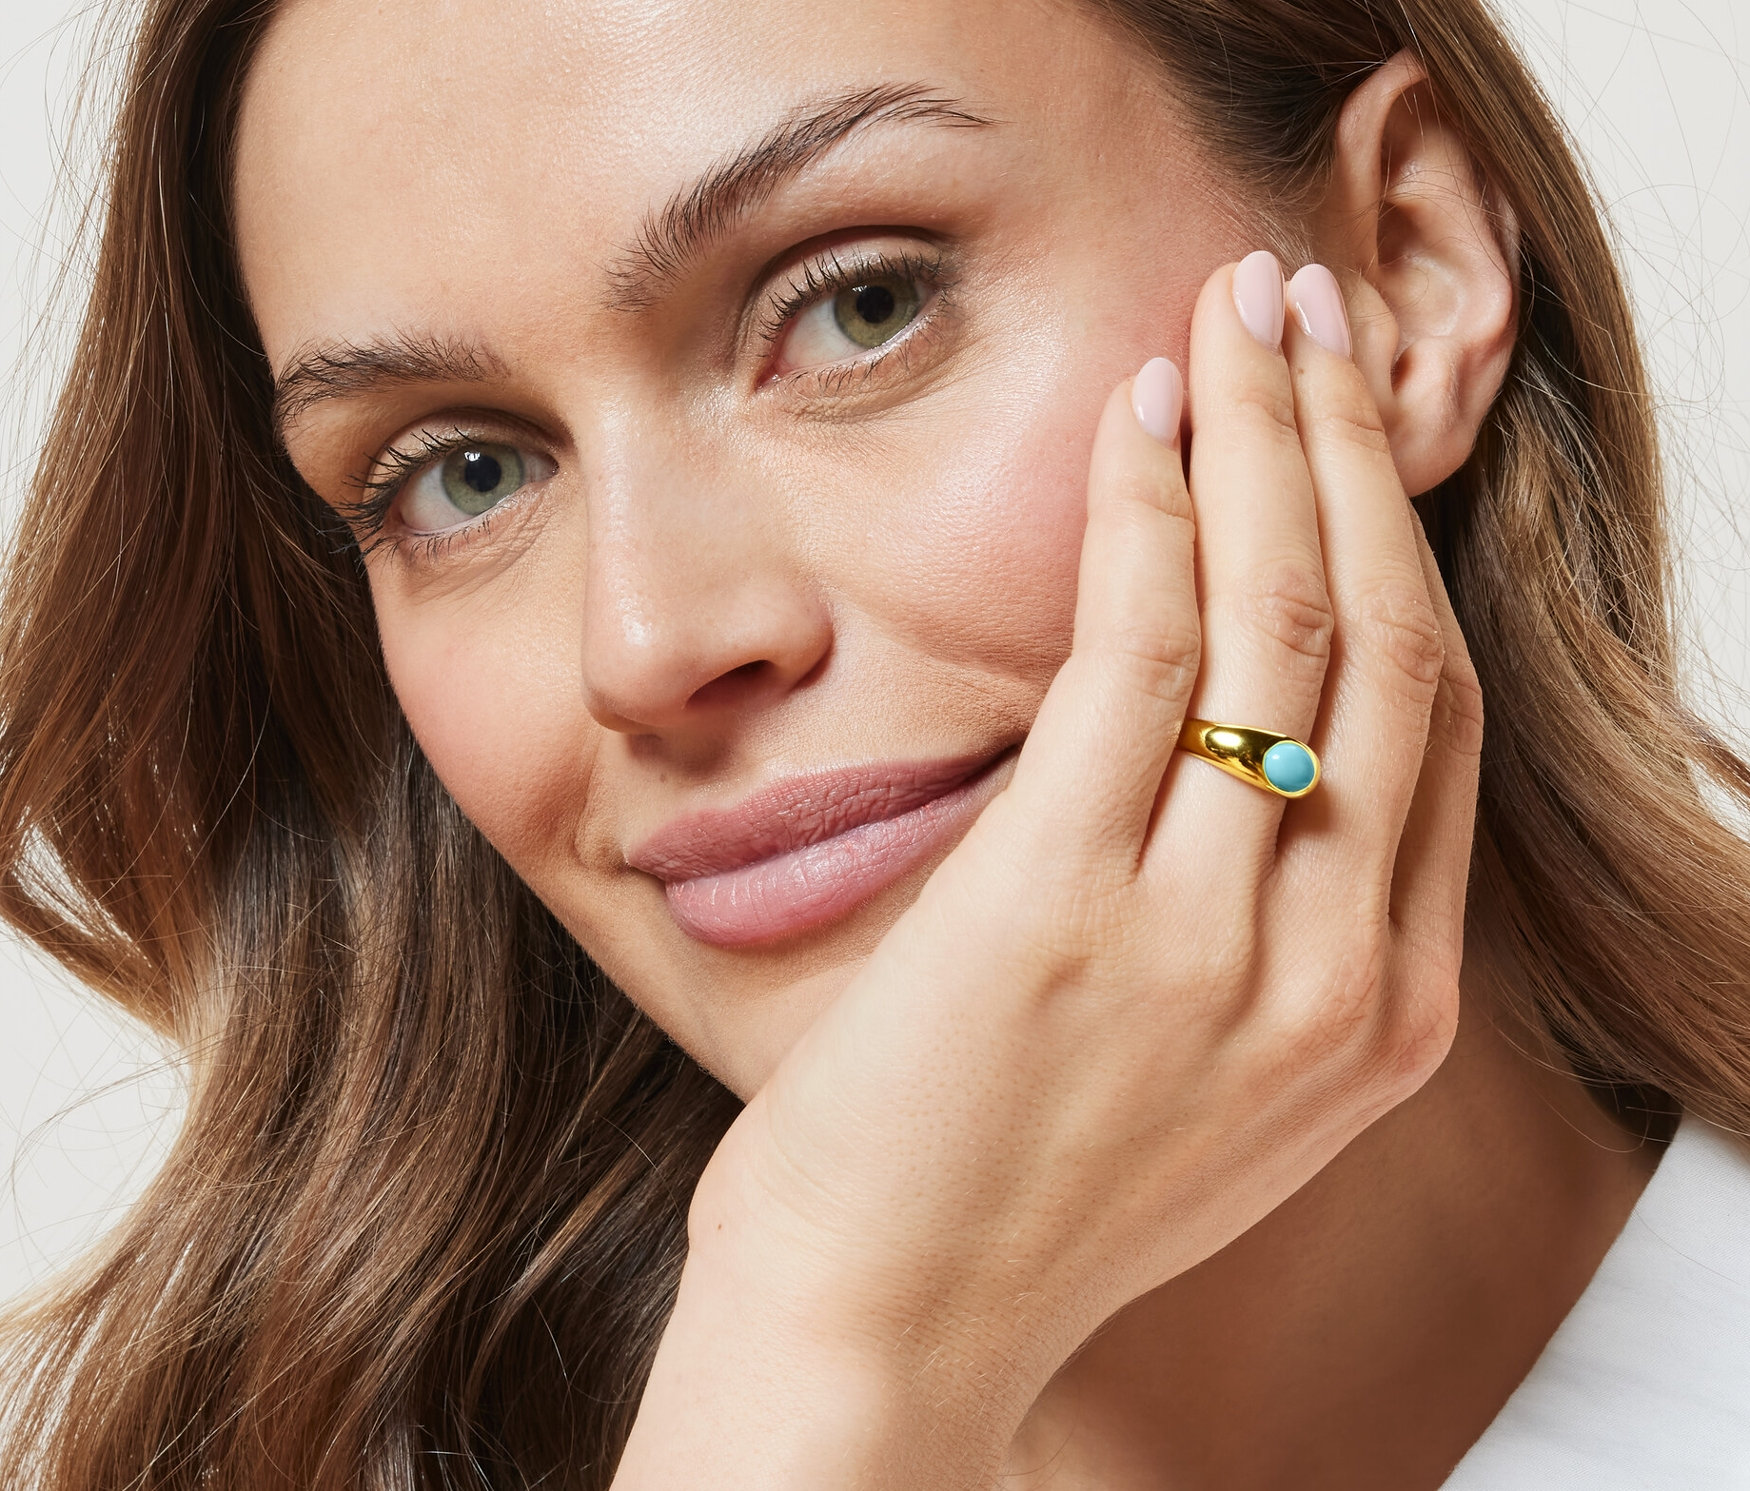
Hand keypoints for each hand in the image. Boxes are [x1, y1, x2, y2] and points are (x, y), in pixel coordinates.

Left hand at [614, 254, 1484, 1487]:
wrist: (885, 1329)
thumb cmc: (1015, 1194)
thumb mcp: (1208, 1084)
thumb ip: (1266, 936)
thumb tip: (1248, 757)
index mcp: (1378, 1017)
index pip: (1434, 723)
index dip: (1401, 545)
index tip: (1352, 428)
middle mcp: (1329, 972)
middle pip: (1390, 642)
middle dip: (1354, 450)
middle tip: (1310, 312)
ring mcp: (1209, 940)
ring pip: (1284, 621)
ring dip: (1264, 434)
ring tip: (1236, 311)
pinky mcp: (1063, 903)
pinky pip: (1139, 654)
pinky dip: (1149, 512)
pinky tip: (1141, 412)